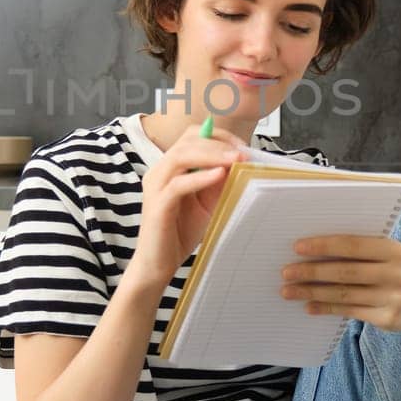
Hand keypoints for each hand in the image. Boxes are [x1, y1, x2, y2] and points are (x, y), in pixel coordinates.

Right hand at [126, 124, 247, 292]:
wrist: (158, 264)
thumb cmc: (180, 233)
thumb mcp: (208, 203)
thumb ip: (220, 182)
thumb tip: (241, 162)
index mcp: (170, 167)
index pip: (192, 136)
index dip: (219, 136)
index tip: (243, 147)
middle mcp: (160, 171)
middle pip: (188, 141)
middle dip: (219, 144)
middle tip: (244, 154)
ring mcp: (155, 186)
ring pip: (181, 156)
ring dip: (211, 155)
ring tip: (235, 160)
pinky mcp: (157, 204)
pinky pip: (178, 184)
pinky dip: (200, 177)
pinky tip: (220, 175)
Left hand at [279, 235, 400, 331]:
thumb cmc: (392, 269)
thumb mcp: (384, 254)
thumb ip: (357, 251)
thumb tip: (310, 251)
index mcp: (394, 250)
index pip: (353, 245)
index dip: (324, 246)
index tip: (297, 247)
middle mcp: (397, 274)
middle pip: (346, 272)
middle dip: (312, 272)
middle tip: (286, 272)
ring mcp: (394, 298)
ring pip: (345, 294)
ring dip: (313, 292)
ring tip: (289, 291)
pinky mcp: (387, 319)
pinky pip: (349, 311)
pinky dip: (326, 308)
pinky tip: (309, 306)